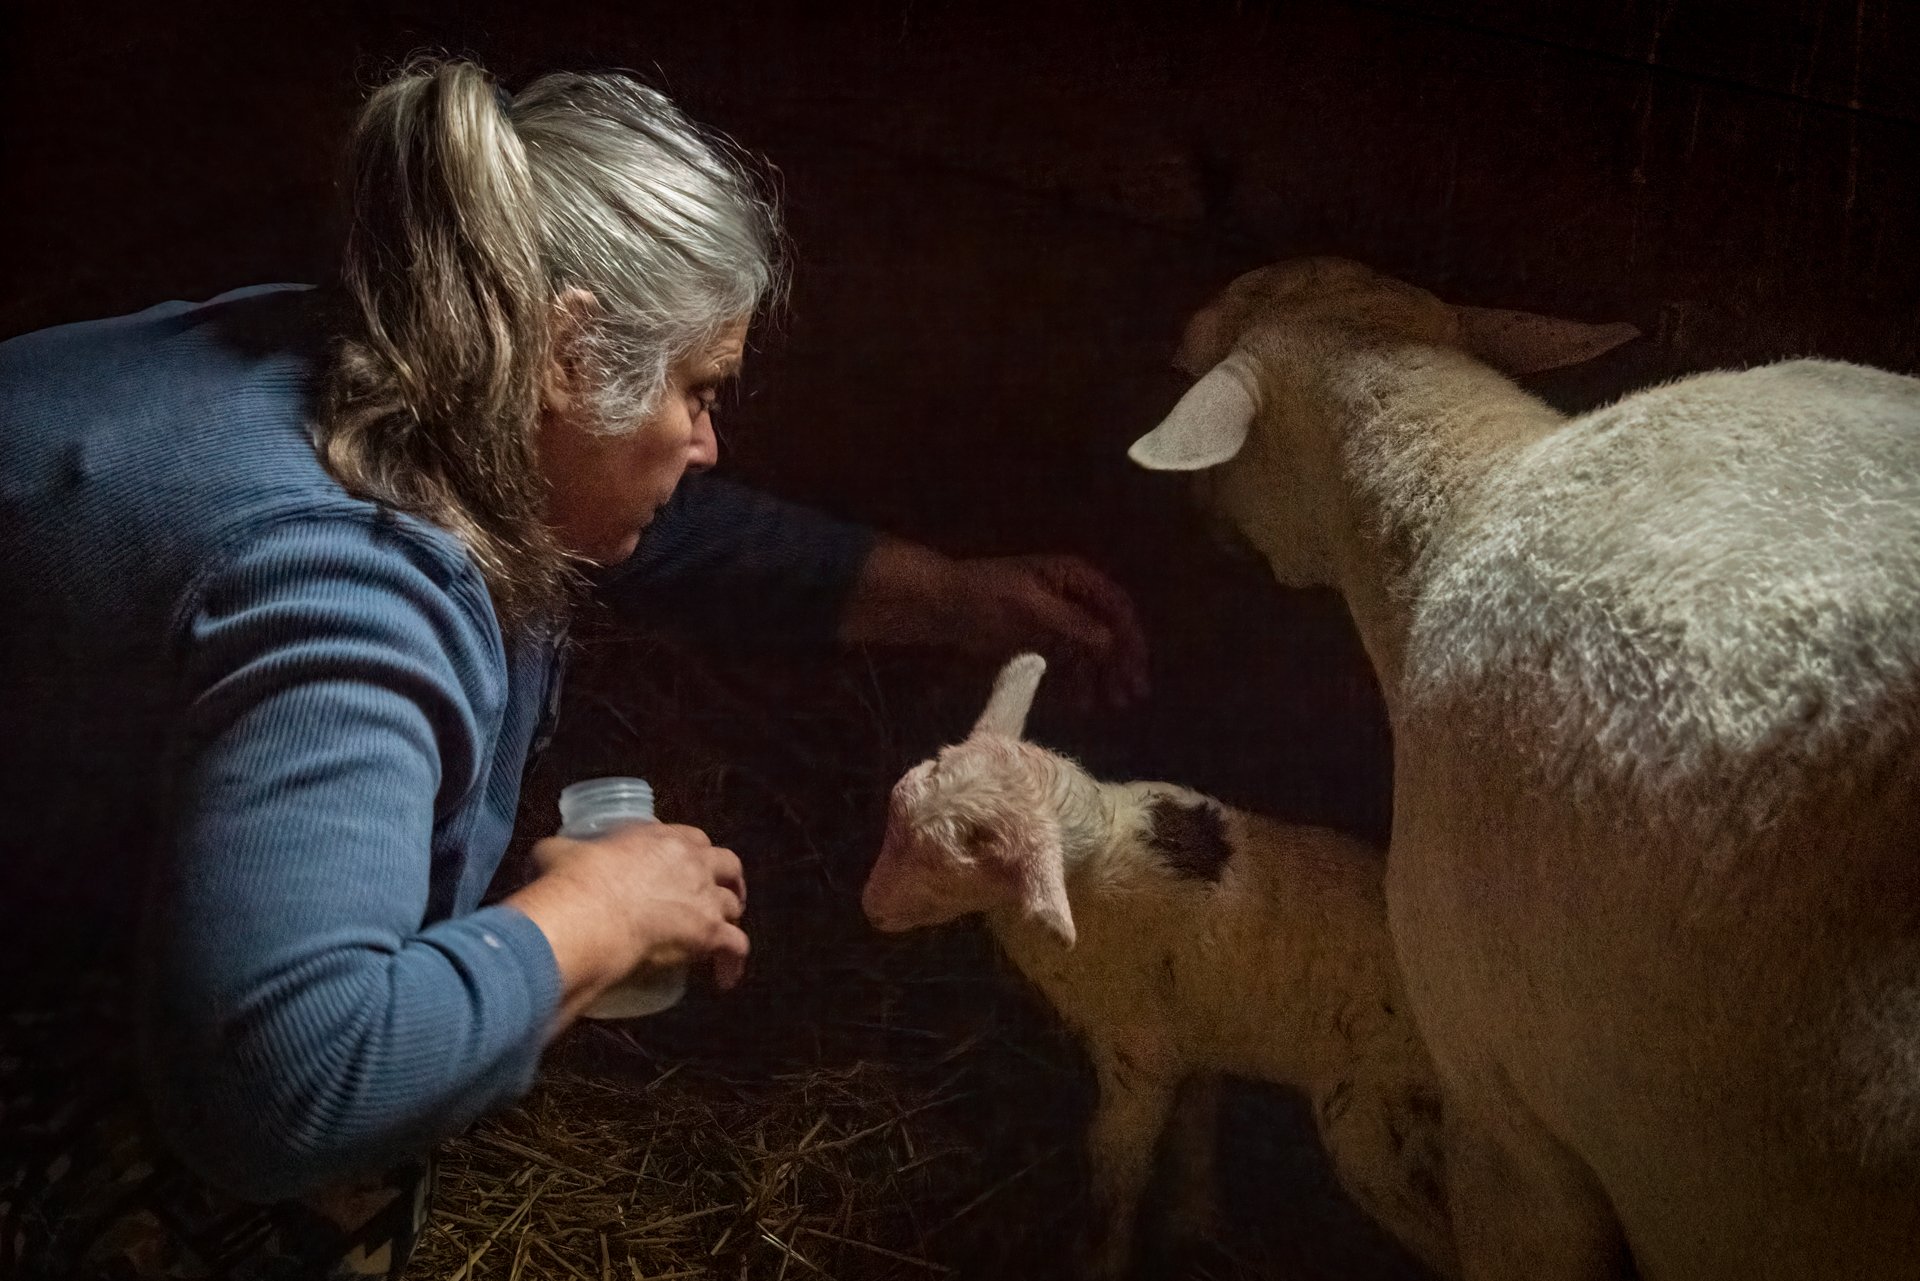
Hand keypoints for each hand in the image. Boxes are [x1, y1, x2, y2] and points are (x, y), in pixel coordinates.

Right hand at [506, 822, 748, 1026]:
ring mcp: (704, 898)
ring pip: (733, 907)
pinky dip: (733, 963)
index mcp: (661, 839)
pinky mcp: (709, 933)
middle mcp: (691, 863)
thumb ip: (562, 851)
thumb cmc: (572, 883)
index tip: (689, 868)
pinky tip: (725, 979)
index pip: (693, 839)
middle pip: (728, 865)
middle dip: (729, 881)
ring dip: (729, 921)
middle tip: (722, 896)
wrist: (588, 917)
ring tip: (719, 938)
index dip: (694, 854)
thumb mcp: (559, 852)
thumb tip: (548, 857)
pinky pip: (736, 948)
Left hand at [943, 554, 1150, 708]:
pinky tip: (1081, 704)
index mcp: (1075, 578)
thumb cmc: (986, 596)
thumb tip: (1112, 643)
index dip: (1130, 639)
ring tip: (1109, 706)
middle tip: (1130, 698)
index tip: (1137, 671)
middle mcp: (1073, 596)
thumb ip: (1073, 624)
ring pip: (1091, 650)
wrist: (944, 605)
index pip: (1116, 607)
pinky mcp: (1042, 640)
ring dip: (1102, 677)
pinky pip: (1068, 662)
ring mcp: (1059, 619)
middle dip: (1121, 664)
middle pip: (1109, 631)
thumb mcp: (1031, 607)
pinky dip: (1076, 681)